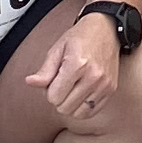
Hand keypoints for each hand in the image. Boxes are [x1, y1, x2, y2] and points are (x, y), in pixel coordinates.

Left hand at [32, 10, 123, 126]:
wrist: (107, 29)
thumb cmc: (81, 37)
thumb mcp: (58, 48)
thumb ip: (45, 70)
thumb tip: (30, 82)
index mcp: (77, 64)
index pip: (54, 97)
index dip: (49, 90)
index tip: (54, 79)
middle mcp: (93, 76)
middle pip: (64, 107)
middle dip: (59, 98)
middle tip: (63, 83)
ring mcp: (104, 84)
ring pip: (78, 113)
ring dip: (71, 104)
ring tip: (73, 89)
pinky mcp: (111, 89)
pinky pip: (91, 112)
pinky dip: (83, 108)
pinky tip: (81, 94)